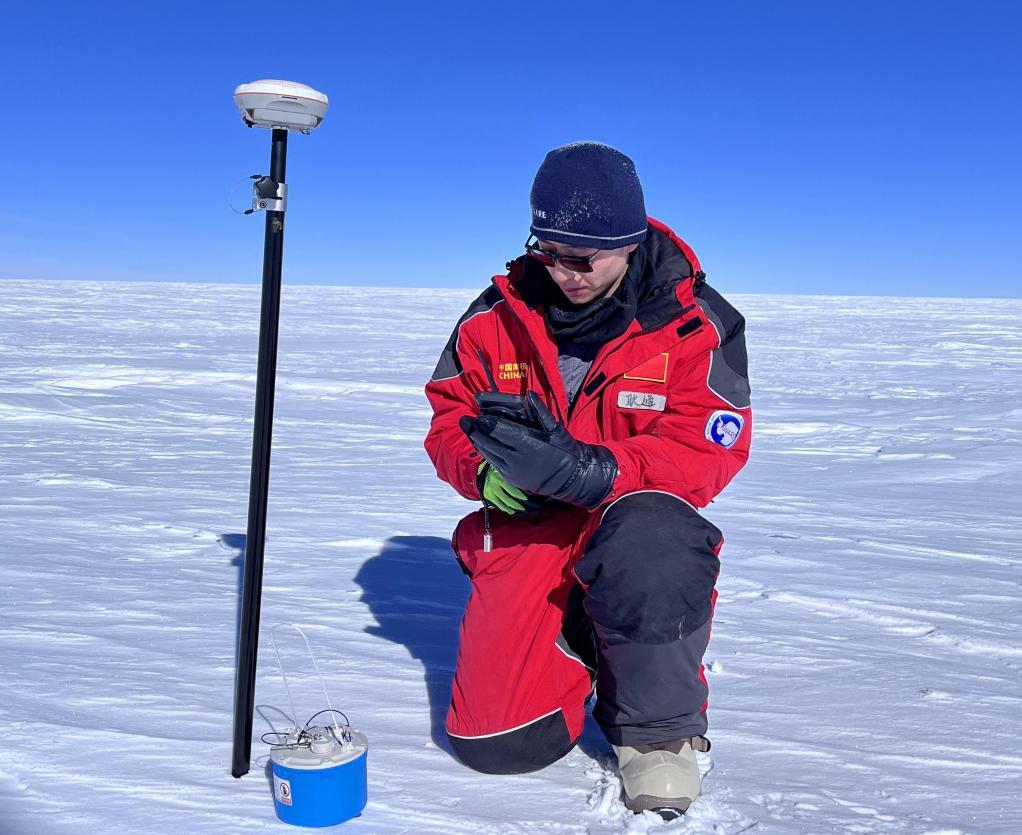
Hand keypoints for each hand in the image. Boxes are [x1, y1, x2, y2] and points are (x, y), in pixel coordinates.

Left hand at [461, 392, 617, 508]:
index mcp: (528, 444)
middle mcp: (517, 459)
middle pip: (489, 442)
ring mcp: (512, 470)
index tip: (477, 415)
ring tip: (468, 429)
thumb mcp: (556, 429)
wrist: (571, 478)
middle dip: (475, 431)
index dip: (486, 423)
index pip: (501, 431)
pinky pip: (492, 462)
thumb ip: (541, 411)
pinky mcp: (511, 478)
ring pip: (488, 453)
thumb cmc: (565, 450)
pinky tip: (479, 443)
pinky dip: (484, 452)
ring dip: (476, 441)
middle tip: (464, 420)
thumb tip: (529, 394)